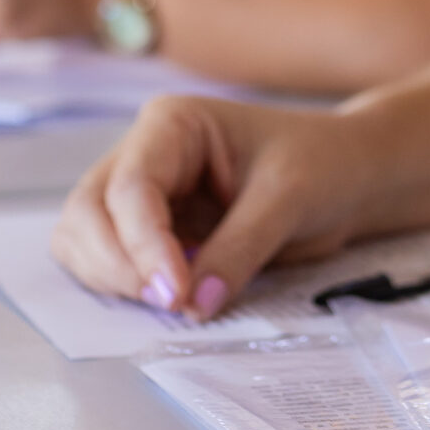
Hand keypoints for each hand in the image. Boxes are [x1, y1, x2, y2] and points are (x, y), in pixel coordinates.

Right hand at [51, 96, 371, 317]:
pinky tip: (166, 298)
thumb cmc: (322, 165)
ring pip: (83, 239)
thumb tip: (193, 305)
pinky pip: (108, 262)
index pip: (131, 187)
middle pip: (87, 211)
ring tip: (171, 302)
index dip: (143, 245)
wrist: (346, 177)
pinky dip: (121, 287)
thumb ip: (239, 250)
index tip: (174, 294)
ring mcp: (140, 194)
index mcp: (172, 124)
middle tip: (167, 303)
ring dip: (112, 278)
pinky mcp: (148, 232)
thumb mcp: (287, 200)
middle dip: (114, 264)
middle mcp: (143, 153)